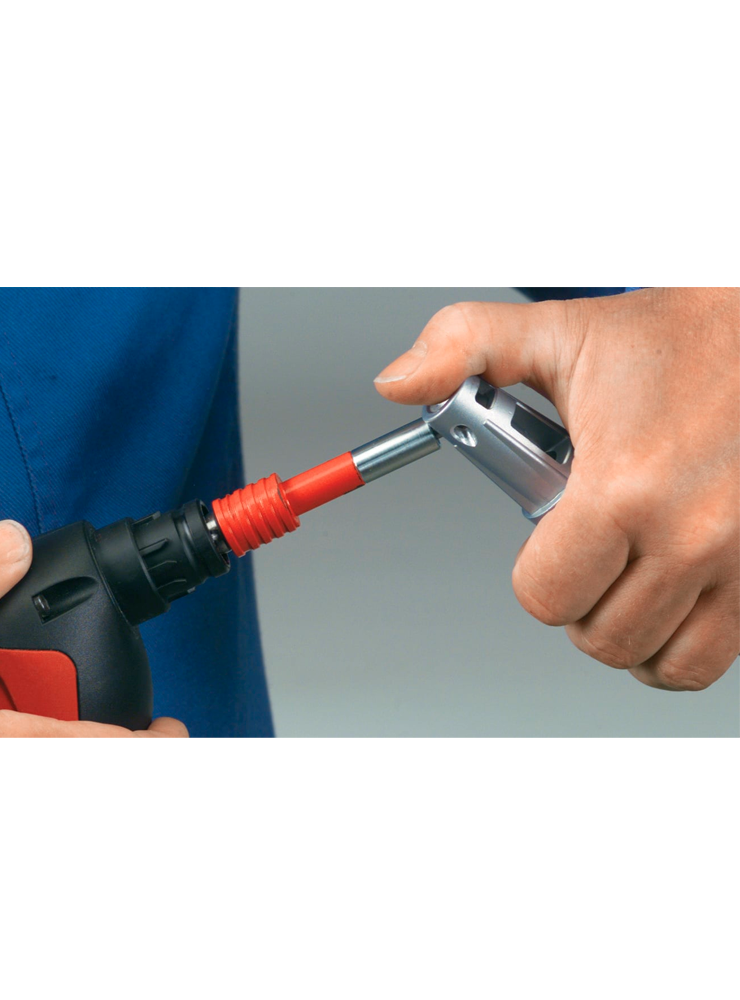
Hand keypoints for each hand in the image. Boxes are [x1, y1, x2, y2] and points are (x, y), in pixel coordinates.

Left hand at [375, 288, 738, 690]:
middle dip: (575, 598)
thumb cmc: (674, 339)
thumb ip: (462, 348)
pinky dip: (674, 646)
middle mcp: (692, 533)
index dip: (531, 573)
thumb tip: (397, 382)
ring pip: (653, 658)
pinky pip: (707, 662)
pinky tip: (661, 598)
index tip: (545, 536)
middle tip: (585, 549)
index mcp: (624, 484)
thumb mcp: (556, 331)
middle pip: (599, 636)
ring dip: (622, 626)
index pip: (546, 596)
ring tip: (622, 567)